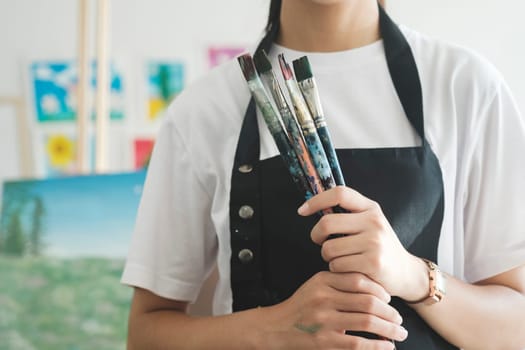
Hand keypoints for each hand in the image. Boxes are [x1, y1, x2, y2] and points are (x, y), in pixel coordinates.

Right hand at [264, 271, 406, 348]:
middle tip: (400, 318)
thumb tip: (377, 293)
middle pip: (367, 301)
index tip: (389, 299)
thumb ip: (340, 283)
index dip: (380, 290)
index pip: (359, 280)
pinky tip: (387, 346)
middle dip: (390, 311)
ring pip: (367, 322)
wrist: (276, 327)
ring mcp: (323, 321)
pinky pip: (358, 343)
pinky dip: (377, 345)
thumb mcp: (316, 286)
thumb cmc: (301, 306)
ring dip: (389, 328)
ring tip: (399, 332)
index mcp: (322, 281)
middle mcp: (323, 298)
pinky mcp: (324, 342)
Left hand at [297, 186, 428, 301]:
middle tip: (320, 241)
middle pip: (327, 223)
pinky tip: (348, 270)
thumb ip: (348, 214)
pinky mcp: (372, 263)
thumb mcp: (370, 223)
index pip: (339, 193)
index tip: (302, 210)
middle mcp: (374, 222)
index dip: (316, 200)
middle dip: (316, 235)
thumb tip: (313, 206)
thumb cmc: (379, 247)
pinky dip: (337, 269)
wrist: (406, 273)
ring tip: (340, 258)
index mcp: (371, 208)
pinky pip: (337, 265)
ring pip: (329, 248)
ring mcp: (374, 242)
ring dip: (328, 257)